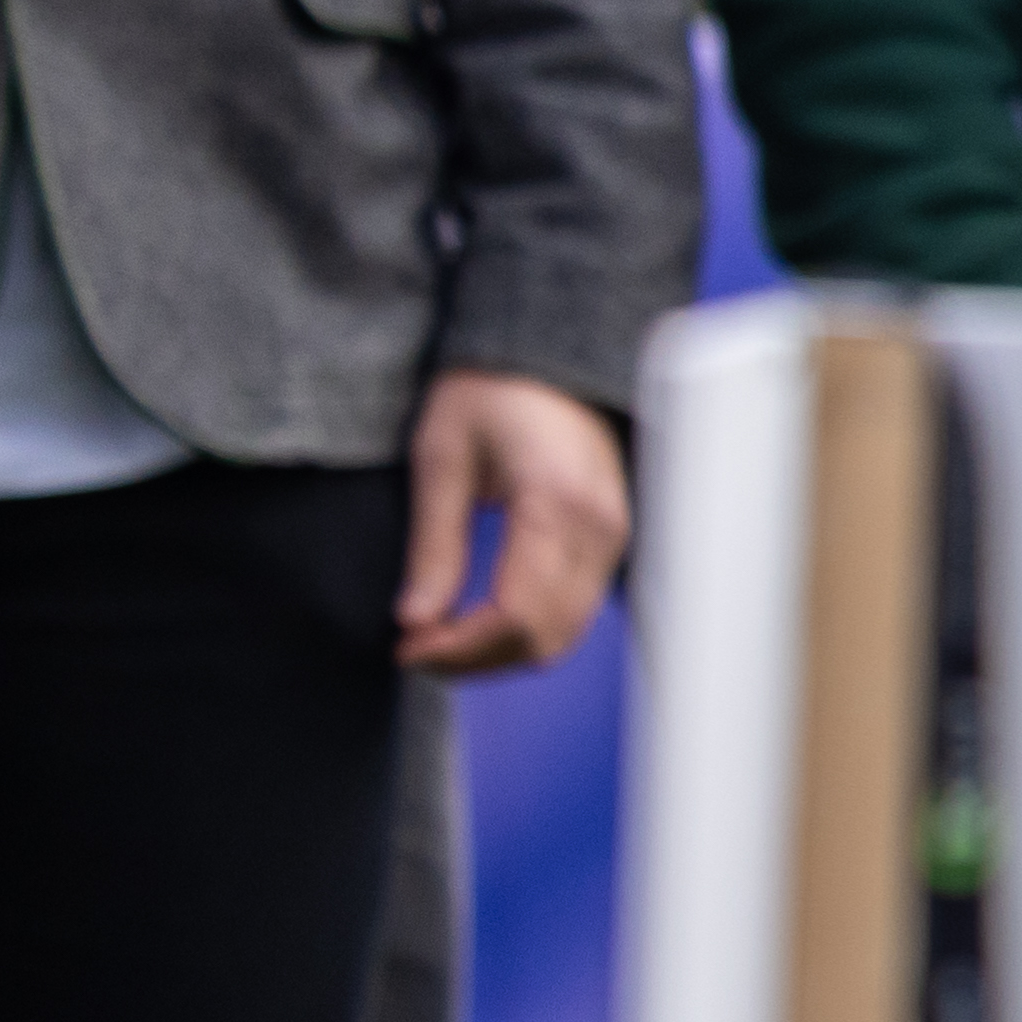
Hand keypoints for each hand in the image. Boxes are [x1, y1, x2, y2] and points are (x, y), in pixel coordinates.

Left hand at [394, 370, 626, 677]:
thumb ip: (434, 544)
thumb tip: (416, 619)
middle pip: (544, 637)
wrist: (548, 362)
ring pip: (562, 635)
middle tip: (415, 651)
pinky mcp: (610, 546)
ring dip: (500, 651)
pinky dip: (524, 631)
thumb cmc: (491, 393)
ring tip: (441, 639)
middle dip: (476, 658)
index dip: (460, 647)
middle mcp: (599, 532)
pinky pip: (573, 613)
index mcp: (557, 505)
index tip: (408, 650)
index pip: (516, 613)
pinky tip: (479, 621)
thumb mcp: (441, 458)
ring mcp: (613, 541)